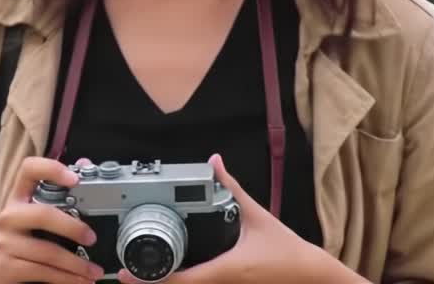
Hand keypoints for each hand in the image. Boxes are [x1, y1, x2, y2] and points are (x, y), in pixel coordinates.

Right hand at [0, 156, 103, 283]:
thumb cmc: (22, 240)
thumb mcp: (35, 216)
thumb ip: (59, 192)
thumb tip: (85, 163)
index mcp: (17, 198)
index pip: (29, 170)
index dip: (51, 169)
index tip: (75, 179)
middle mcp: (8, 217)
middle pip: (43, 215)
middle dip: (72, 227)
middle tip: (92, 237)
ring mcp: (6, 243)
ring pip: (48, 252)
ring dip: (76, 264)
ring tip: (94, 271)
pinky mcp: (8, 267)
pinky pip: (43, 272)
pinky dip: (66, 279)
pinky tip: (80, 281)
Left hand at [119, 155, 359, 283]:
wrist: (308, 274)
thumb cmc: (285, 249)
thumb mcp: (256, 215)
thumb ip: (233, 188)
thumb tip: (216, 163)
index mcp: (224, 269)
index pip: (181, 280)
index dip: (152, 280)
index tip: (127, 274)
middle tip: (125, 274)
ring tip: (141, 275)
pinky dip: (184, 282)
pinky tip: (173, 275)